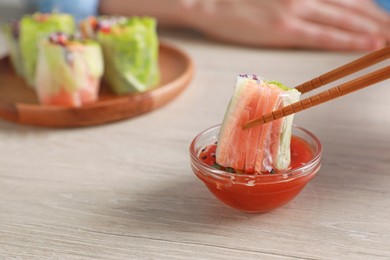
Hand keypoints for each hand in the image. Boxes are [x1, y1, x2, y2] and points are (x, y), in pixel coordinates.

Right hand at [188, 0, 389, 50]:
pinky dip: (348, 40)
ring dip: (372, 30)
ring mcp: (295, 10)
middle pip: (353, 7)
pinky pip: (323, 36)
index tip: (386, 20)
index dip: (372, 10)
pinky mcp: (284, 29)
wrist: (210, 2)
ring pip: (344, 20)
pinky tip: (368, 44)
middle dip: (379, 21)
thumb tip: (321, 7)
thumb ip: (301, 0)